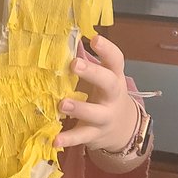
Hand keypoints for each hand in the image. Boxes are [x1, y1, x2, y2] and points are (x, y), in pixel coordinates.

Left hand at [53, 35, 139, 153]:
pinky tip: (55, 139)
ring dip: (79, 108)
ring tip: (62, 104)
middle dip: (93, 73)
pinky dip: (68, 139)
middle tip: (74, 64)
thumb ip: (86, 62)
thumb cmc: (104, 95)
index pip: (116, 60)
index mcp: (114, 77)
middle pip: (109, 83)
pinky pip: (82, 137)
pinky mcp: (95, 134)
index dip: (107, 49)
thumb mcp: (102, 78)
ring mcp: (105, 117)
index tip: (95, 38)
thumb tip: (62, 39)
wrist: (122, 129)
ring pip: (96, 113)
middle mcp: (112, 96)